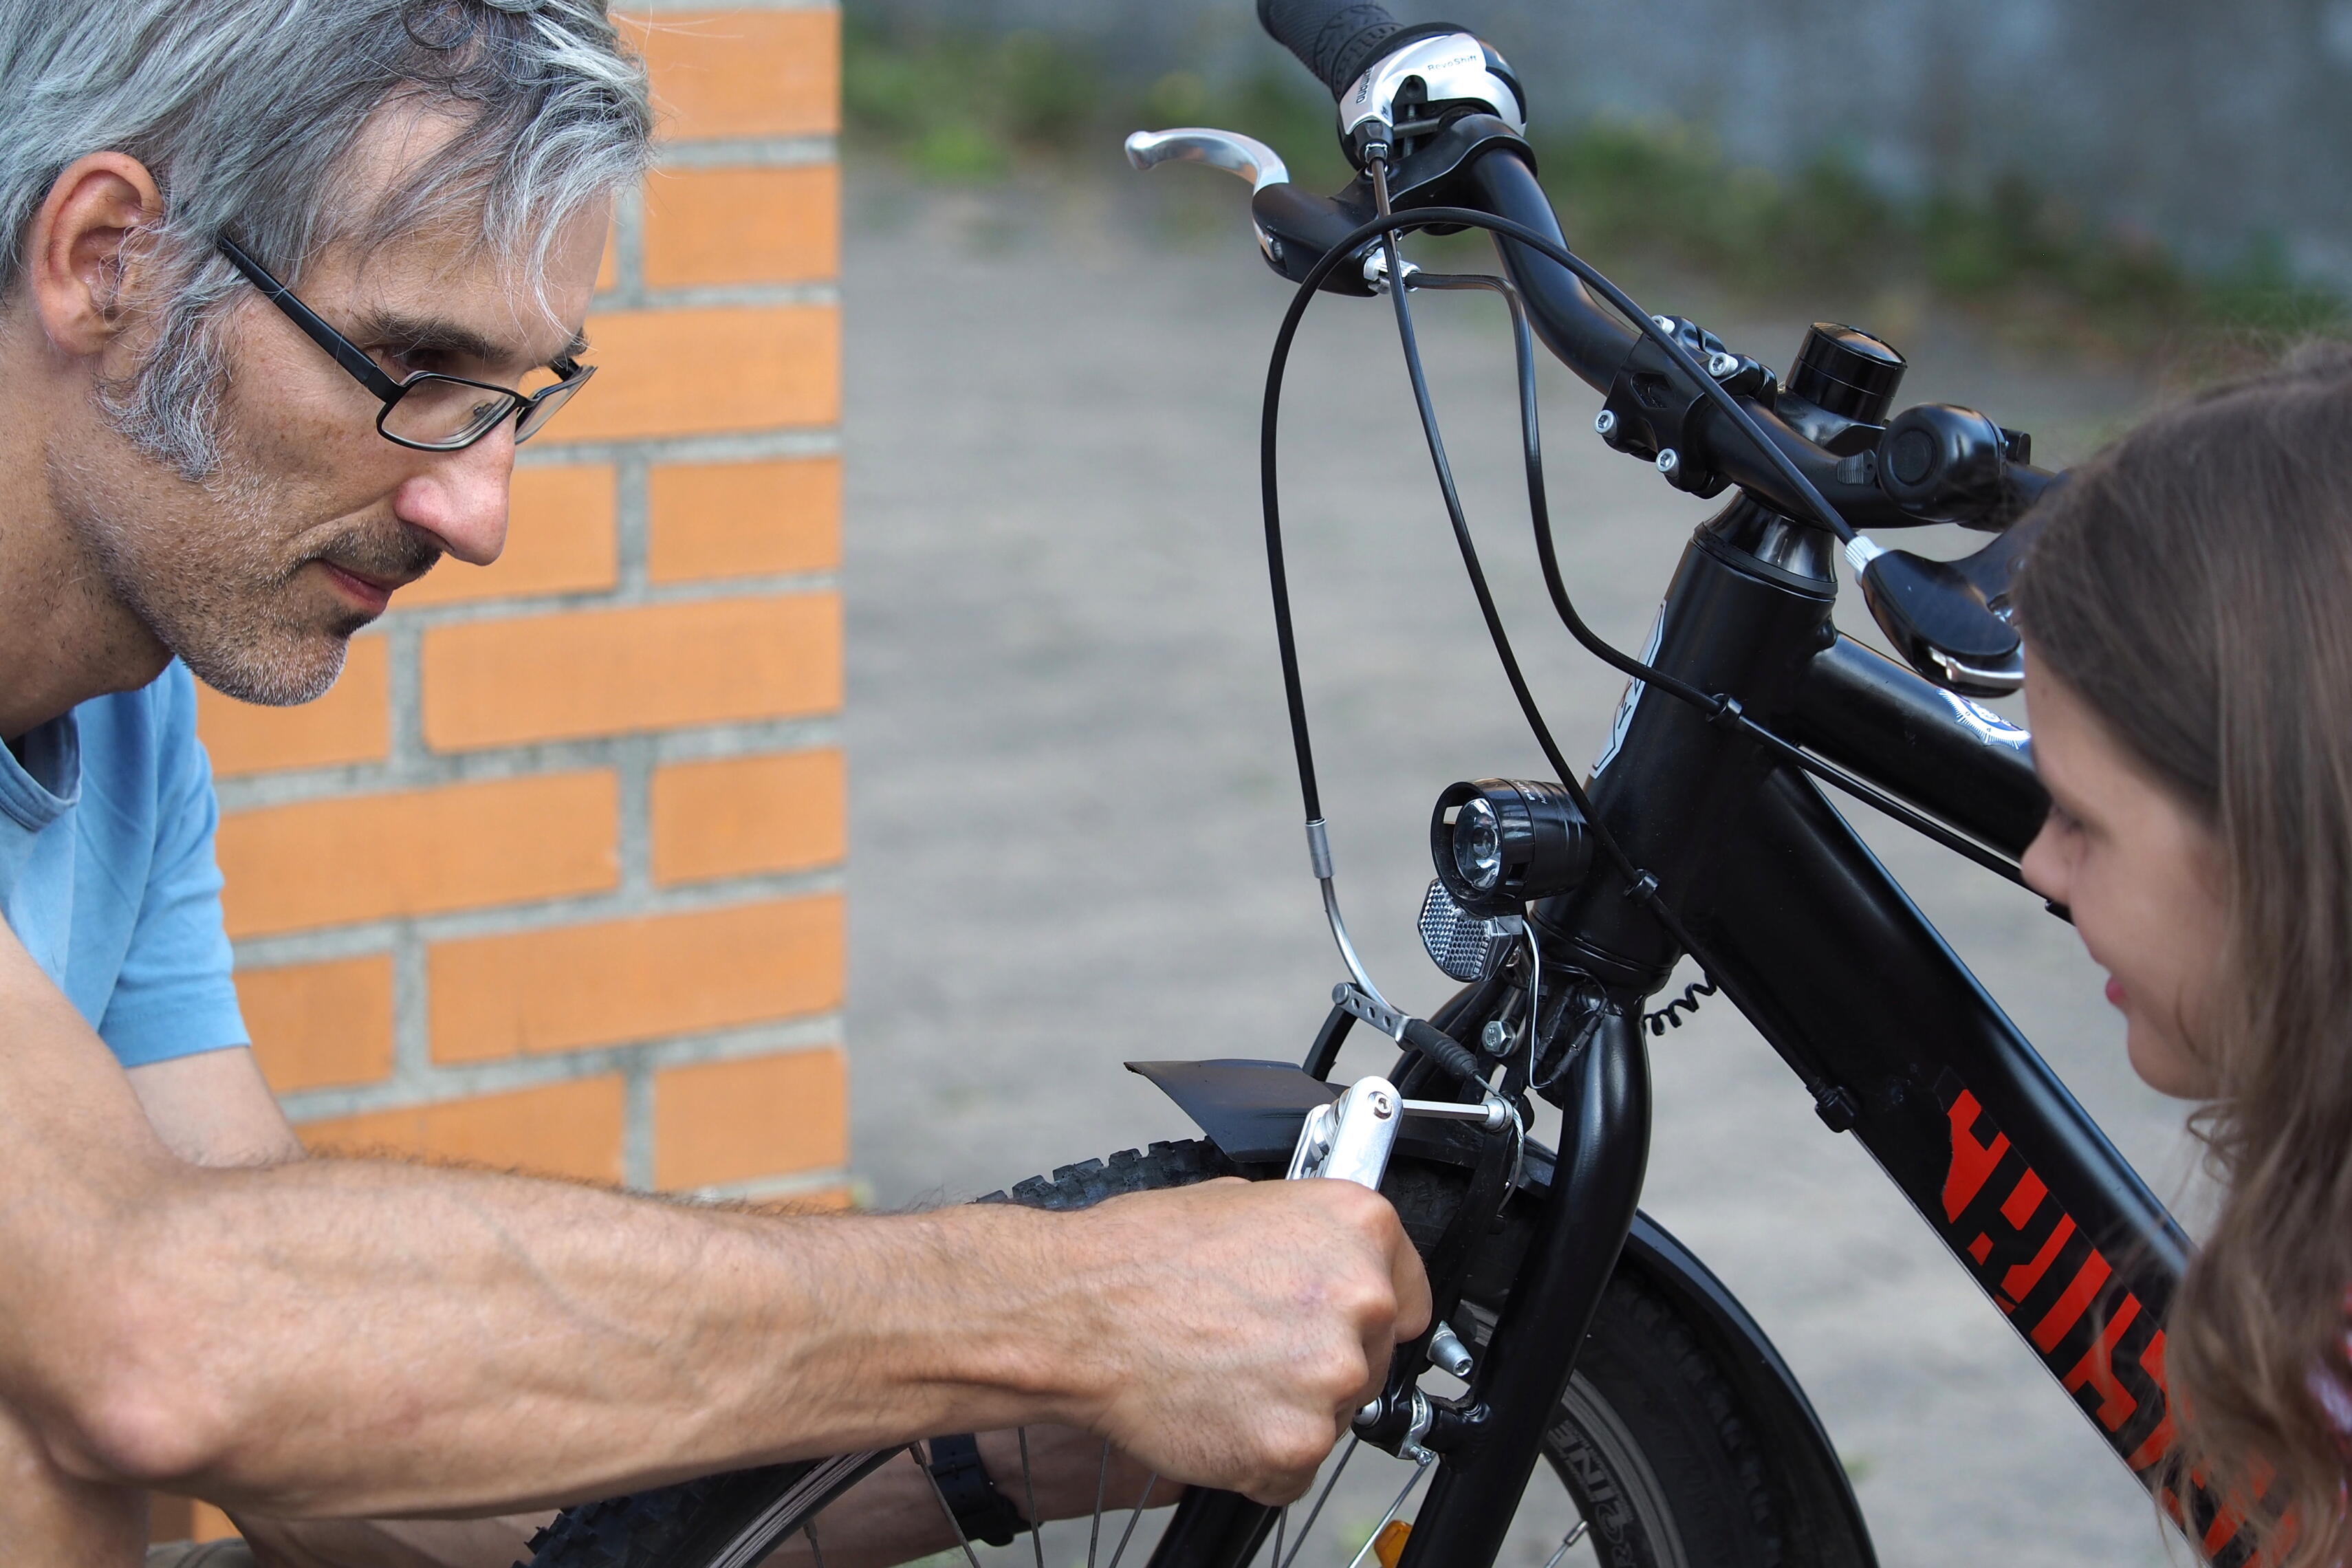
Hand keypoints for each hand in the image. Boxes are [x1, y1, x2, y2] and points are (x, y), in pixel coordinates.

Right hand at [1055, 1177, 1430, 1503]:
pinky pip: (1293, 1470)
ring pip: (1333, 1418)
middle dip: (1318, 1363)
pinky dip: (1255, 1459)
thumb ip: (1305, 1238)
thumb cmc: (1139, 1257)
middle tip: (1250, 1349)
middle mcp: (1360, 1298)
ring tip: (1220, 1376)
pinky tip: (1212, 1414)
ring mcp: (1332, 1377)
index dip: (1366, 1317)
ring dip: (1286, 1412)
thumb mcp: (1240, 1204)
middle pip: (1370, 1360)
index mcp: (1358, 1227)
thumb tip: (1323, 1261)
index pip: (1409, 1296)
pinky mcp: (1295, 1445)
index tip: (1338, 1327)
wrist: (1077, 1313)